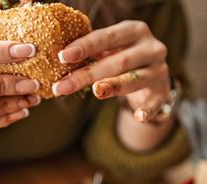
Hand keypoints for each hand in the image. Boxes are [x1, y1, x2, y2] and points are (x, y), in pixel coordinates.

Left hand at [53, 20, 168, 122]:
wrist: (152, 72)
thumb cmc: (121, 57)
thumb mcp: (109, 50)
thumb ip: (90, 53)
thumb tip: (57, 61)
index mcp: (133, 31)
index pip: (106, 37)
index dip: (85, 46)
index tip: (62, 56)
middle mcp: (149, 48)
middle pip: (117, 62)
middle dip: (87, 74)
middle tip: (62, 86)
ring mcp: (158, 70)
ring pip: (134, 79)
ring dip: (113, 86)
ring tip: (96, 91)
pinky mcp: (161, 91)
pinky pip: (155, 102)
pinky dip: (147, 110)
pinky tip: (139, 117)